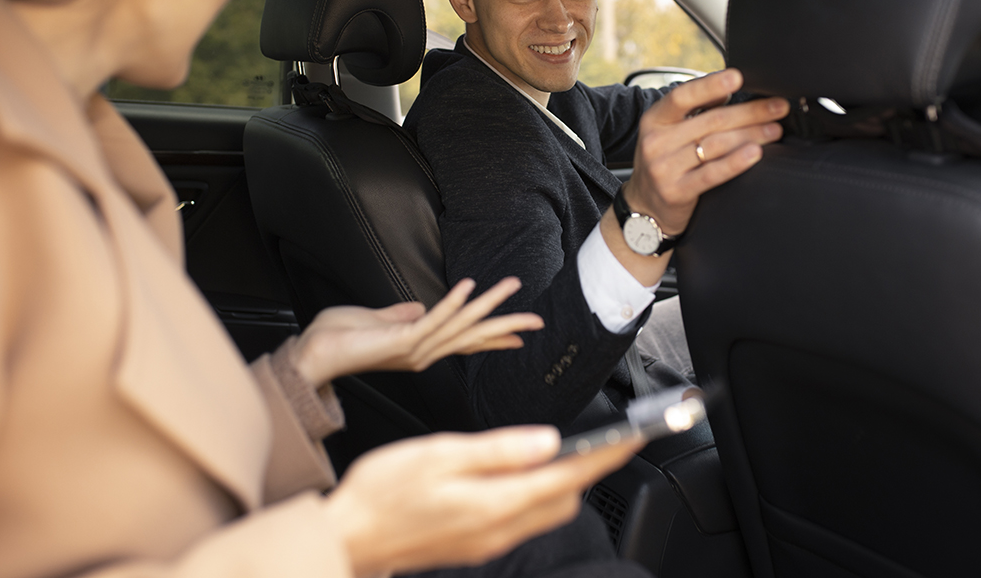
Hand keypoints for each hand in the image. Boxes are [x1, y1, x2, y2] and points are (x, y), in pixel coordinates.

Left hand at [291, 277, 541, 386]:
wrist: (312, 354)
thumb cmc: (337, 339)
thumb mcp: (376, 321)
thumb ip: (399, 315)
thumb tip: (417, 306)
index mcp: (420, 348)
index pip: (465, 342)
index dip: (493, 338)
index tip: (519, 336)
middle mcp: (423, 353)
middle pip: (474, 337)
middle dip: (506, 326)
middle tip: (537, 320)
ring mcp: (415, 349)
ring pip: (461, 325)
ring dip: (488, 304)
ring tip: (511, 286)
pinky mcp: (402, 341)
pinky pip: (433, 321)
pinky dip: (452, 304)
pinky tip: (468, 287)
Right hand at [324, 426, 640, 574]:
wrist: (347, 538)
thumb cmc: (383, 492)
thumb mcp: (440, 454)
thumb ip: (500, 449)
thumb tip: (548, 441)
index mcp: (495, 502)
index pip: (568, 476)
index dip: (605, 456)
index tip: (633, 437)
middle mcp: (499, 529)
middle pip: (564, 498)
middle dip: (590, 469)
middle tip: (606, 438)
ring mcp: (488, 541)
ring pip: (547, 511)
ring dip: (564, 482)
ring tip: (569, 450)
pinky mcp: (476, 544)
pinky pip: (523, 519)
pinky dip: (537, 494)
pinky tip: (523, 474)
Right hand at [624, 68, 787, 233]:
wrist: (645, 208)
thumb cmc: (665, 162)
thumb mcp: (668, 132)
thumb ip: (693, 111)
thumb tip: (726, 90)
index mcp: (655, 119)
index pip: (682, 96)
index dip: (710, 86)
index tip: (738, 77)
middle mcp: (656, 142)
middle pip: (711, 121)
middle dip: (750, 112)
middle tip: (777, 108)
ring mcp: (664, 168)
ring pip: (716, 145)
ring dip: (752, 135)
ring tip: (774, 130)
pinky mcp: (676, 192)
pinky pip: (712, 174)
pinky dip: (736, 162)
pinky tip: (755, 153)